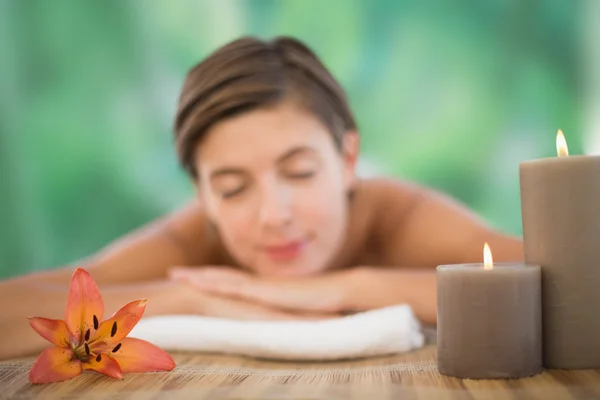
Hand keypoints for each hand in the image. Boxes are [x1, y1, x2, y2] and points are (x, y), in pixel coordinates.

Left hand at [171, 272, 339, 320]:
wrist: (337, 291)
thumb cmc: (321, 302)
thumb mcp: (295, 310)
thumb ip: (283, 313)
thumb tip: (277, 321)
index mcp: (263, 289)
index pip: (231, 282)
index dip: (211, 278)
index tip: (192, 277)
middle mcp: (258, 284)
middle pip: (220, 276)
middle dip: (196, 274)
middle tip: (173, 272)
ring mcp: (260, 286)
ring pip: (222, 278)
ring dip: (199, 276)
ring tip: (176, 274)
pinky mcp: (265, 291)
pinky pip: (234, 286)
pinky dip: (215, 284)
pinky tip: (199, 283)